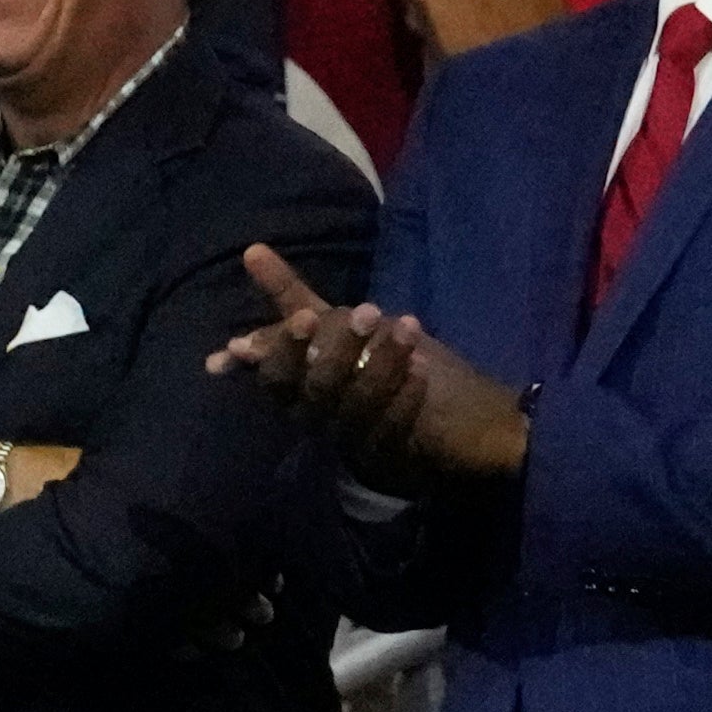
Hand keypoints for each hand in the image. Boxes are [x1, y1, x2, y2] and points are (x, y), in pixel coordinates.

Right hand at [205, 241, 531, 482]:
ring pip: (354, 409)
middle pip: (315, 391)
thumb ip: (294, 296)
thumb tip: (252, 251)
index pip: (276, 377)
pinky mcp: (392, 461)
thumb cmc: (386, 362)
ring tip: (409, 328)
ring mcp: (356, 444)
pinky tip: (422, 371)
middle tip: (371, 312)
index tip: (305, 317)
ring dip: (382, 364)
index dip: (285, 349)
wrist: (459, 417)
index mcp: (301, 391)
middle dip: (339, 349)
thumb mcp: (339, 324)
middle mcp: (321, 422)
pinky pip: (390, 433)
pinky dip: (404, 399)